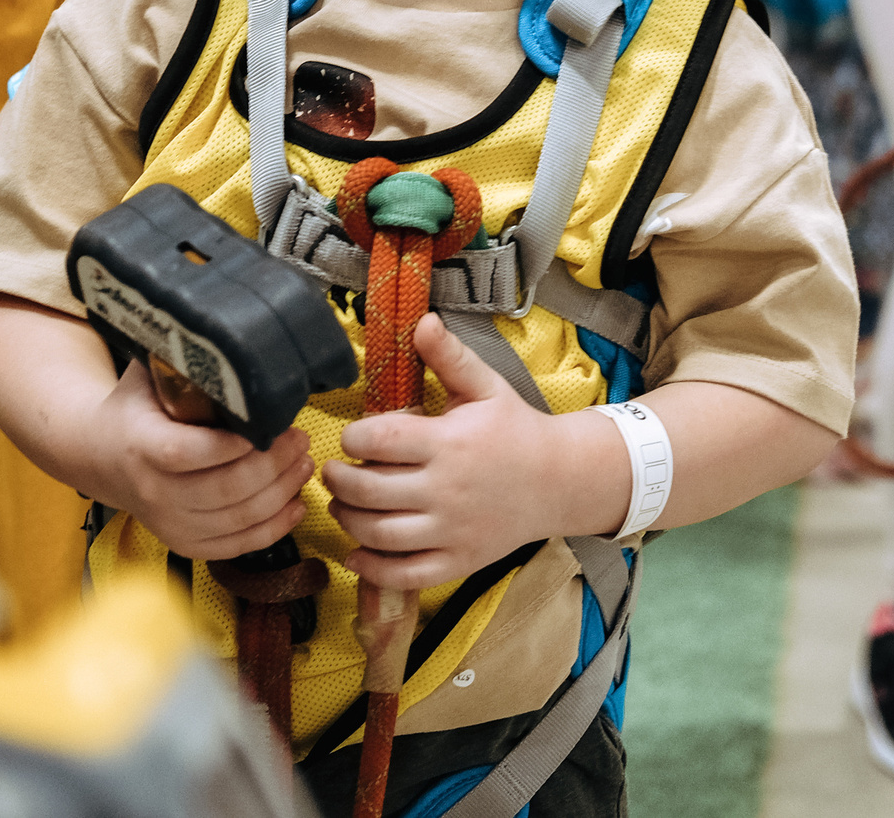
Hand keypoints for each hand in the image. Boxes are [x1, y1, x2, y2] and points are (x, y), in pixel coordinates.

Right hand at [90, 358, 313, 560]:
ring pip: (237, 520)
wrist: (97, 456)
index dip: (229, 446)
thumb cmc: (132, 407)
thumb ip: (178, 355)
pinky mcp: (183, 543)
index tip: (266, 427)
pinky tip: (295, 505)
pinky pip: (235, 546)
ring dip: (281, 493)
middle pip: (223, 489)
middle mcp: (152, 491)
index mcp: (141, 444)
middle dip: (272, 465)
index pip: (185, 453)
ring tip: (304, 463)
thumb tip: (225, 320)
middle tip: (300, 439)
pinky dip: (272, 529)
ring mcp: (168, 523)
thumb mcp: (144, 375)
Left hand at [326, 316, 614, 590]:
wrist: (560, 480)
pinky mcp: (458, 561)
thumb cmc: (516, 430)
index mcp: (449, 443)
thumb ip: (449, 356)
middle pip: (368, 490)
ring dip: (347, 519)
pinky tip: (356, 552)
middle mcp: (446, 490)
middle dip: (339, 479)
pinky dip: (372, 568)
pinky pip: (404, 574)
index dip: (353, 436)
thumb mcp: (486, 387)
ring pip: (378, 533)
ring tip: (342, 504)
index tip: (353, 435)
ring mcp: (452, 531)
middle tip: (333, 471)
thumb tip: (419, 319)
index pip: (378, 440)